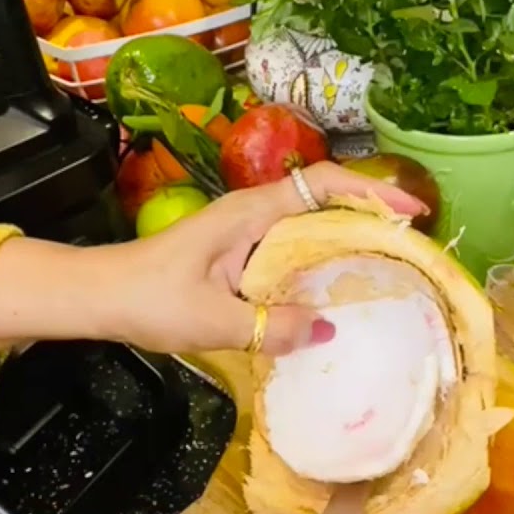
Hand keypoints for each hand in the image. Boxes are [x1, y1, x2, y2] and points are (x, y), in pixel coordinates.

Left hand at [0, 162, 425, 355]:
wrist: (99, 296)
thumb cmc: (149, 298)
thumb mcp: (213, 320)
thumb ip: (270, 327)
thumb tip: (327, 328)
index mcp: (252, 214)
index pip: (324, 185)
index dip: (372, 193)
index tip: (411, 214)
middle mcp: (255, 215)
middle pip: (326, 200)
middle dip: (373, 216)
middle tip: (413, 247)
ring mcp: (248, 233)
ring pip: (312, 226)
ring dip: (351, 239)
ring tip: (389, 268)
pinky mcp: (240, 255)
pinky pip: (295, 250)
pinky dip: (324, 262)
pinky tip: (336, 293)